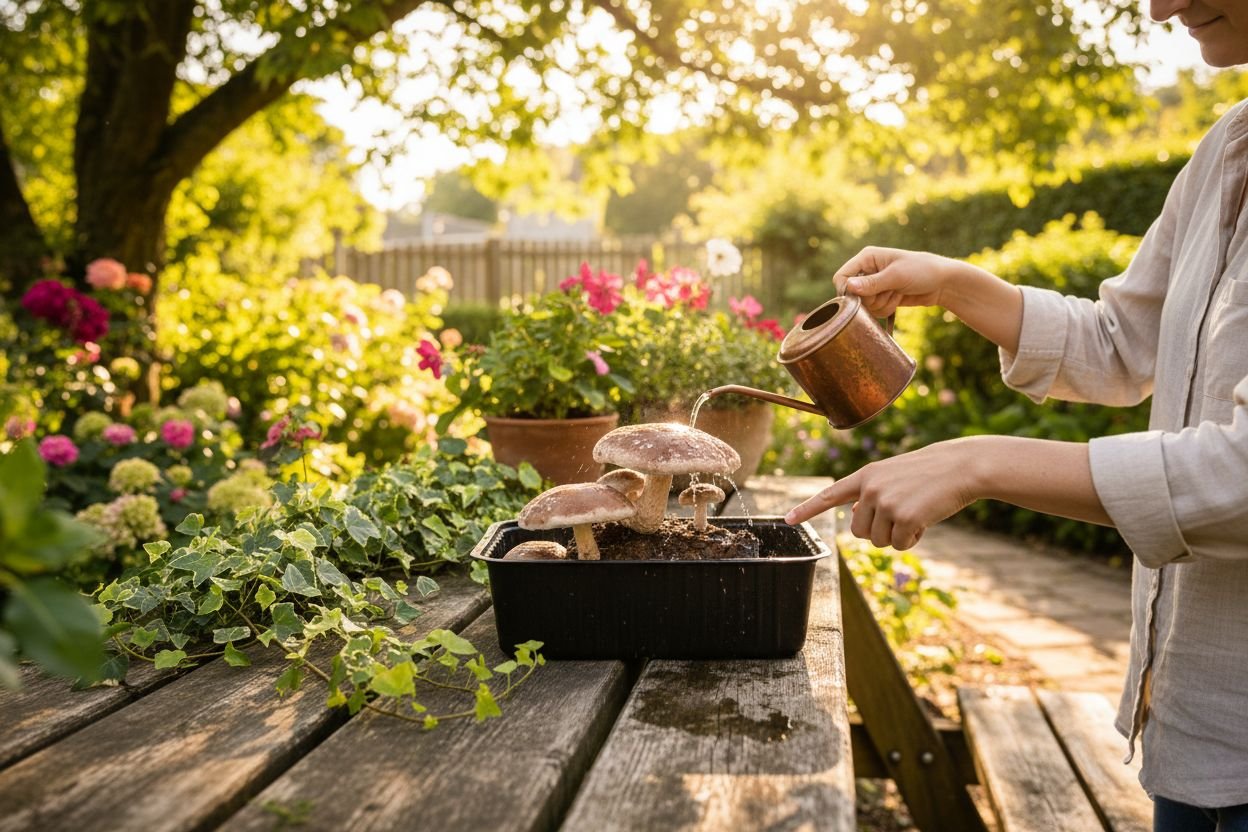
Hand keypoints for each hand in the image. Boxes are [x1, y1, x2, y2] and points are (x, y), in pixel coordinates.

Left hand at [784, 438, 984, 549]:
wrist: (961, 467)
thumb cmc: (929, 473)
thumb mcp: (893, 476)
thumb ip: (871, 494)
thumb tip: (856, 519)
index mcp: (865, 476)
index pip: (829, 495)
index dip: (807, 509)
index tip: (787, 520)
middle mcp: (870, 489)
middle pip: (859, 531)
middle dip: (878, 531)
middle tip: (901, 514)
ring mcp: (886, 503)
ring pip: (879, 541)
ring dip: (898, 536)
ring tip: (916, 512)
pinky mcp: (904, 517)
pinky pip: (900, 545)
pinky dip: (912, 540)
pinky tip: (925, 521)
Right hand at [833, 247, 970, 318]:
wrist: (943, 283)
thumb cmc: (922, 271)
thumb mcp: (896, 276)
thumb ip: (872, 283)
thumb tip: (848, 287)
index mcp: (867, 258)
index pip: (842, 276)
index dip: (846, 290)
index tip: (859, 299)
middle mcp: (868, 270)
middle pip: (853, 295)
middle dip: (871, 299)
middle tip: (889, 291)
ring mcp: (875, 285)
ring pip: (864, 305)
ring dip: (881, 304)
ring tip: (897, 293)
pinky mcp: (882, 297)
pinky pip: (874, 310)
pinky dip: (886, 309)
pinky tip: (899, 299)